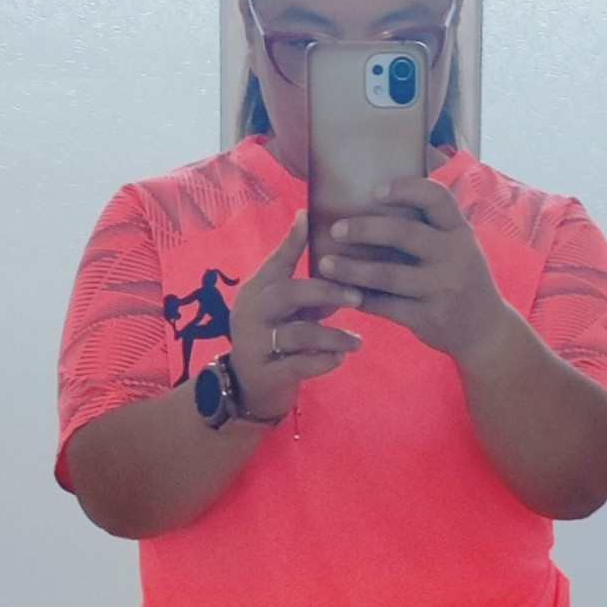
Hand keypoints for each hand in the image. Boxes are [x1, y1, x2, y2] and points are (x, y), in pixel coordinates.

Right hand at [226, 211, 365, 420]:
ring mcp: (257, 344)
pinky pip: (301, 365)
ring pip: (299, 334)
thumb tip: (343, 269)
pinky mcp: (268, 374)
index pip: (276, 261)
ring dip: (333, 336)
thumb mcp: (285, 311)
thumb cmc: (275, 340)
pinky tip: (342, 358)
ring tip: (357, 341)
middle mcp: (253, 313)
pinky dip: (325, 361)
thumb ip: (308, 293)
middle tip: (356, 296)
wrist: (249, 389)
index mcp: (258, 291)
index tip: (309, 217)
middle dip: (324, 292)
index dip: (292, 240)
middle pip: (287, 293)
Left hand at [315, 176, 516, 362]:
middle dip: (365, 230)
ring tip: (325, 264)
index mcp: (460, 232)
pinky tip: (343, 293)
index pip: (436, 199)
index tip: (375, 191)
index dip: (405, 190)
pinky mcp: (429, 318)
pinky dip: (362, 299)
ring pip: (389, 274)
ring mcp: (443, 289)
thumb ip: (431, 227)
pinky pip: (387, 306)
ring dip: (352, 269)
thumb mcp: (459, 247)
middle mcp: (455, 257)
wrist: (485, 330)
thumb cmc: (461, 279)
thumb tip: (377, 199)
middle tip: (336, 229)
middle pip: (405, 234)